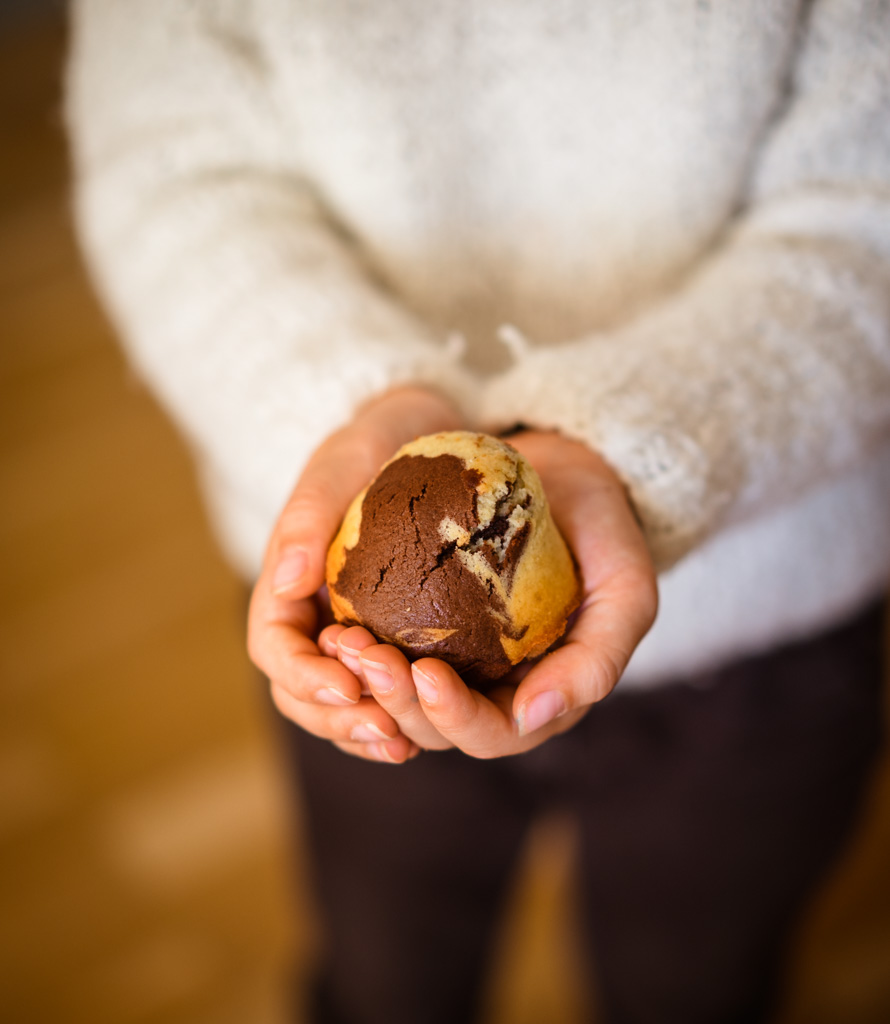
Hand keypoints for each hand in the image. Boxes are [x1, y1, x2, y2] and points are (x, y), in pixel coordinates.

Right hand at [247, 386, 463, 762]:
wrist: (422, 430)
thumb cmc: (376, 440)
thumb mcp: (340, 464)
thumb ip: (307, 520)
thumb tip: (285, 583)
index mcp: (288, 582)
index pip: (274, 647)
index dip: (303, 676)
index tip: (348, 684)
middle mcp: (314, 616)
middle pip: (301, 691)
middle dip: (337, 717)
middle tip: (388, 729)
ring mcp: (350, 631)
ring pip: (340, 703)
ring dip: (367, 728)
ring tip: (407, 743)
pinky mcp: (392, 637)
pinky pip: (384, 692)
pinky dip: (399, 716)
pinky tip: (429, 726)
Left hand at [320, 429, 656, 757]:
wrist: (566, 472)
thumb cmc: (604, 530)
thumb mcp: (626, 589)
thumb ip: (598, 659)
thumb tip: (531, 716)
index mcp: (540, 696)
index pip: (489, 732)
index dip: (452, 716)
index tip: (424, 672)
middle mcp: (491, 690)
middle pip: (431, 726)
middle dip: (392, 700)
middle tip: (360, 653)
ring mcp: (454, 660)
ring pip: (396, 698)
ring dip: (363, 681)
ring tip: (339, 641)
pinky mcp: (422, 625)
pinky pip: (383, 652)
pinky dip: (356, 651)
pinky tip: (334, 626)